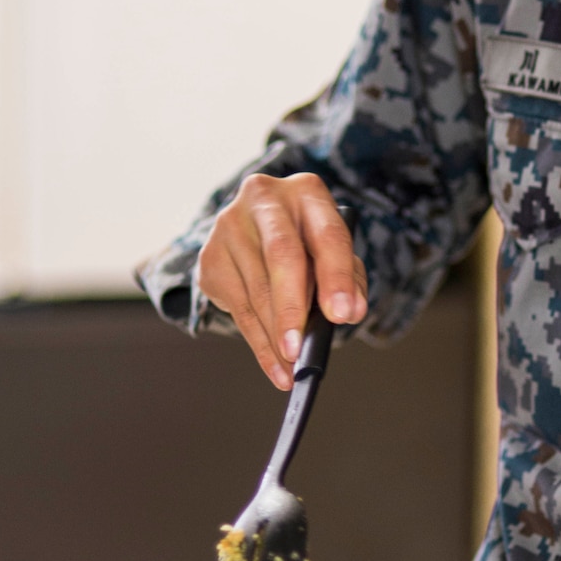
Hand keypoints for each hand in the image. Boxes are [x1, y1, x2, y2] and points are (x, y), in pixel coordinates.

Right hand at [196, 174, 367, 390]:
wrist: (257, 230)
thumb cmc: (307, 243)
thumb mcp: (333, 253)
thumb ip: (349, 279)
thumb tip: (350, 311)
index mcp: (307, 192)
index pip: (327, 234)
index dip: (336, 276)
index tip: (342, 314)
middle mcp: (264, 199)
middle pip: (281, 255)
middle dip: (292, 309)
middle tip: (300, 350)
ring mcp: (230, 225)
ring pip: (256, 290)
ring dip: (275, 337)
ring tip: (292, 368)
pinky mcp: (210, 256)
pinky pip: (237, 308)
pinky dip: (258, 343)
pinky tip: (275, 365)